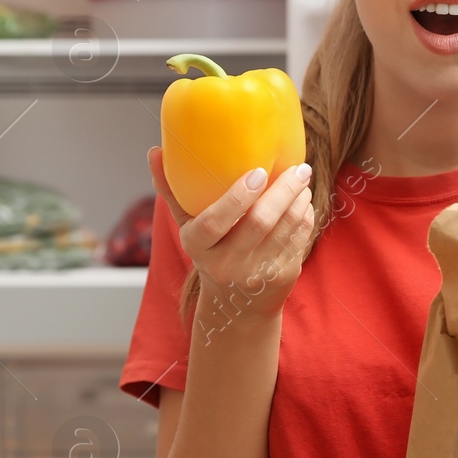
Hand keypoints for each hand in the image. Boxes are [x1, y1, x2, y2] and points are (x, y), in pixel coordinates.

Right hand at [148, 147, 314, 320]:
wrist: (235, 305)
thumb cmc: (210, 250)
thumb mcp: (188, 226)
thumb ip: (171, 190)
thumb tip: (153, 152)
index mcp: (198, 247)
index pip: (215, 222)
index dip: (237, 197)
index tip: (258, 172)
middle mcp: (226, 264)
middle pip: (259, 222)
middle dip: (283, 190)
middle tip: (297, 167)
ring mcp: (256, 274)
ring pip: (285, 229)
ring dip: (298, 199)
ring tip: (301, 177)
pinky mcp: (282, 277)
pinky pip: (299, 239)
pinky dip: (304, 215)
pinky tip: (303, 200)